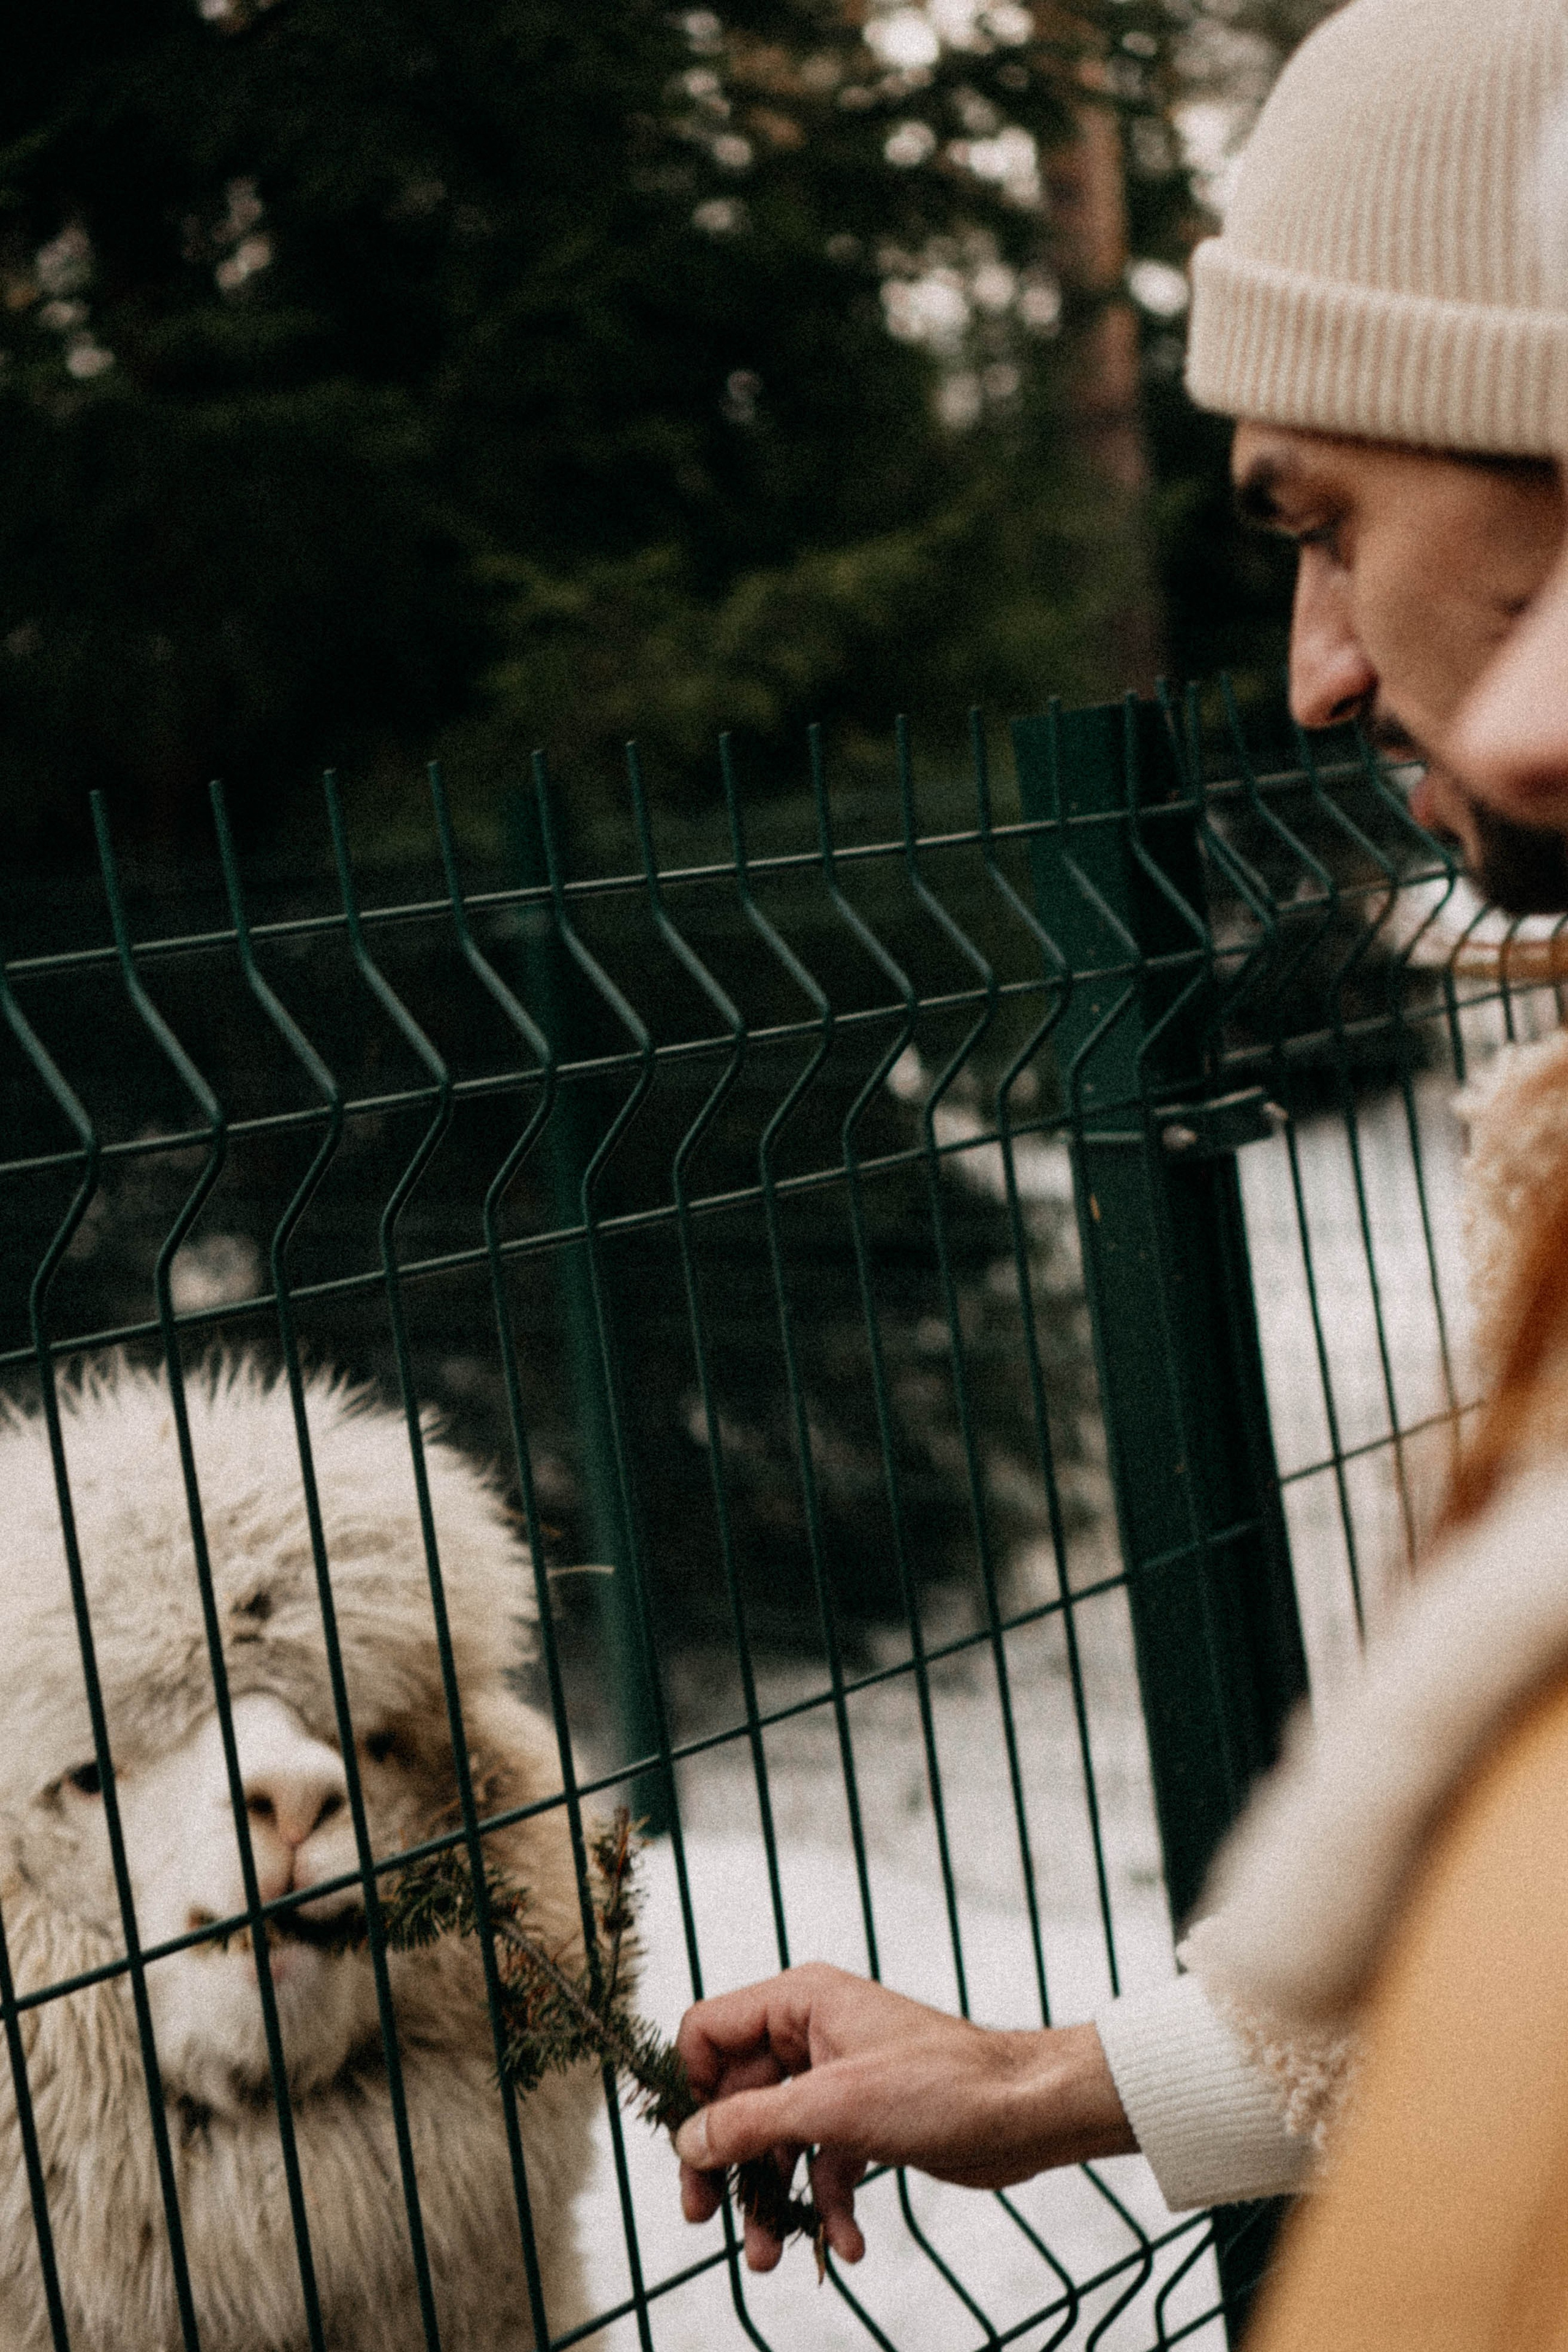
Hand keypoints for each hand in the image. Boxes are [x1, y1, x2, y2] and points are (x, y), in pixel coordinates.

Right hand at [673, 1962, 1135, 2271]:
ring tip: (772, 2256)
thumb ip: (753, 2123)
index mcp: (799, 2002)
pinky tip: (847, 2245)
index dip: (693, 2090)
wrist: (1027, 2114)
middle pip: (736, 2098)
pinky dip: (828, 2206)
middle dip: (727, 2164)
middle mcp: (811, 2034)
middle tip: (707, 2220)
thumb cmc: (943, 2086)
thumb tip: (688, 2140)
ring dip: (772, 2199)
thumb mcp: (835, 2106)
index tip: (693, 2151)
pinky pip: (823, 2165)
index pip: (709, 2033)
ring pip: (777, 2141)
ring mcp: (838, 2079)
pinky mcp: (865, 2121)